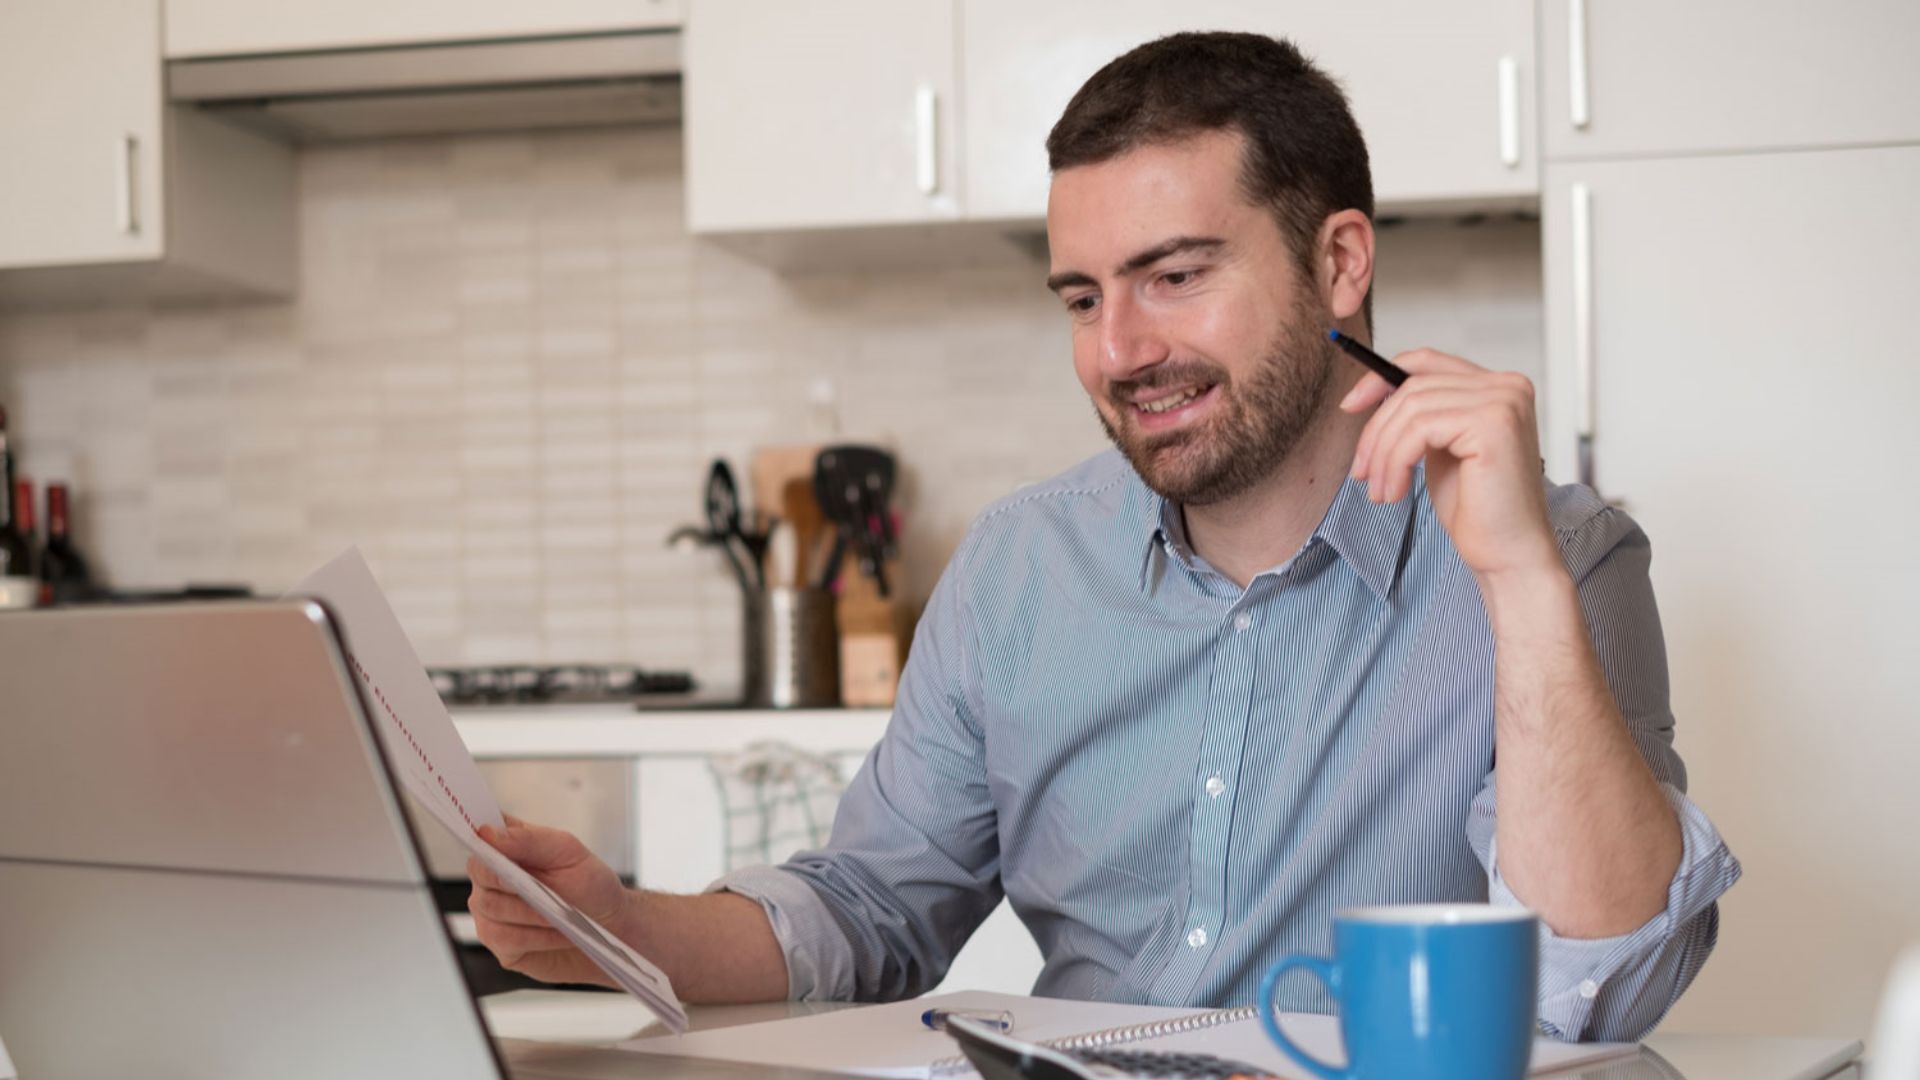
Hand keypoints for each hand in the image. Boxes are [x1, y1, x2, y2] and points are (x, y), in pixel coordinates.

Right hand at [468, 814, 635, 986]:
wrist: (609, 927)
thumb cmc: (589, 884)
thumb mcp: (569, 852)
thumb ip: (529, 839)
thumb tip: (488, 833)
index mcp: (506, 846)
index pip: (480, 835)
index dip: (483, 839)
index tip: (496, 844)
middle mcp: (491, 877)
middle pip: (482, 874)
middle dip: (516, 883)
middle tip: (548, 889)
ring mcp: (491, 911)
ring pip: (491, 908)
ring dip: (531, 912)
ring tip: (561, 914)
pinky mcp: (500, 943)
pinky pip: (504, 938)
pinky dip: (536, 936)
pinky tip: (558, 933)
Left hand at [1340, 349, 1560, 581]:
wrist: (1506, 554)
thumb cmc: (1477, 510)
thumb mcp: (1440, 449)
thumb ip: (1422, 416)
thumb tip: (1372, 393)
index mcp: (1497, 387)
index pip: (1426, 361)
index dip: (1380, 379)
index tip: (1350, 407)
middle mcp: (1507, 386)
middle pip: (1413, 387)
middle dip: (1376, 431)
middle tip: (1359, 472)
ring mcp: (1503, 401)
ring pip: (1411, 409)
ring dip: (1382, 454)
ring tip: (1378, 491)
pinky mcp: (1493, 423)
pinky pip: (1419, 430)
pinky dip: (1395, 463)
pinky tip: (1394, 493)